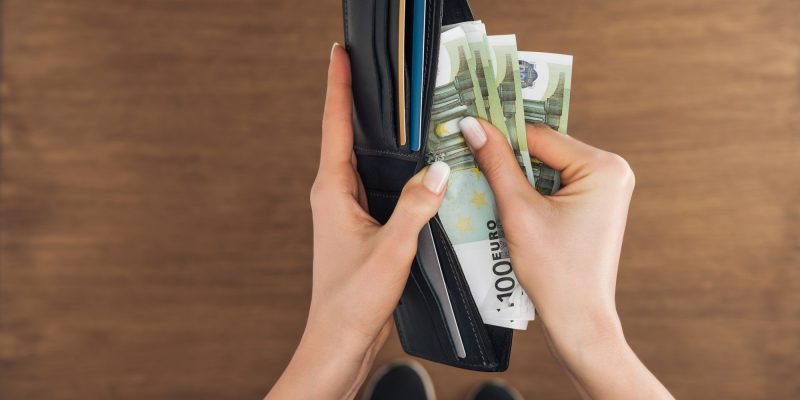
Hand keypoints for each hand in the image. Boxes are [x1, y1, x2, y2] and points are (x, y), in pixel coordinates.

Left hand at [268, 43, 449, 398]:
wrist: (340, 340)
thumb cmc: (353, 300)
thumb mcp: (393, 250)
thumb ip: (417, 208)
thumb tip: (440, 171)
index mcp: (333, 191)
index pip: (334, 125)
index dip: (337, 85)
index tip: (340, 53)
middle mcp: (335, 195)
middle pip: (347, 135)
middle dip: (360, 100)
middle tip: (375, 70)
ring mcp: (347, 209)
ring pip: (365, 161)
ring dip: (380, 137)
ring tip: (401, 110)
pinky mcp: (361, 225)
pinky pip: (380, 185)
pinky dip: (395, 170)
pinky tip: (417, 169)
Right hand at [457, 117, 671, 398]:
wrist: (578, 320)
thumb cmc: (555, 273)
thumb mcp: (518, 211)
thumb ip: (496, 162)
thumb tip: (474, 125)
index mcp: (603, 167)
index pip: (539, 135)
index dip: (500, 134)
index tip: (467, 129)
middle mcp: (612, 171)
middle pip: (544, 148)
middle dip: (509, 158)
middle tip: (472, 159)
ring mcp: (606, 188)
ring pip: (546, 166)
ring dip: (517, 175)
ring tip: (488, 187)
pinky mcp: (594, 204)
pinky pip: (554, 184)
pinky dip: (529, 190)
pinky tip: (507, 203)